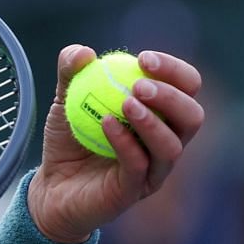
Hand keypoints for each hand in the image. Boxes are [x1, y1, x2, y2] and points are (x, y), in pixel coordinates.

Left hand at [28, 45, 205, 243]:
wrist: (50, 186)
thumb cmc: (69, 140)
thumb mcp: (65, 99)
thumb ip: (71, 73)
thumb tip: (83, 52)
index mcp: (162, 114)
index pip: (187, 87)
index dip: (173, 70)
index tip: (144, 58)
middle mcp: (166, 141)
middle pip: (192, 116)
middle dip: (171, 96)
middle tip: (140, 85)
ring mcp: (153, 169)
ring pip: (173, 145)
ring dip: (152, 121)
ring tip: (126, 104)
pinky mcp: (134, 190)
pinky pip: (140, 165)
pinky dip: (126, 142)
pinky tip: (107, 125)